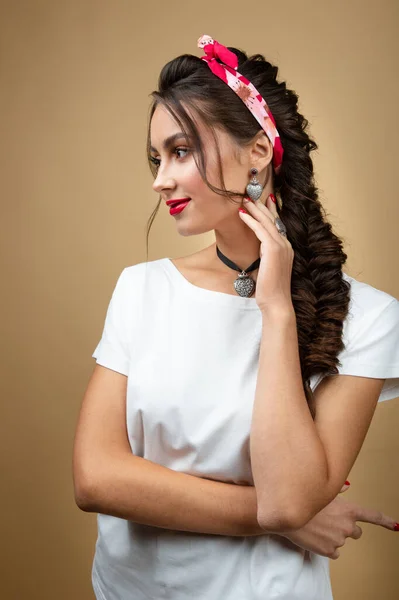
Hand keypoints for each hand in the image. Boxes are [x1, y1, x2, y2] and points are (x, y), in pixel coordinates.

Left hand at [238, 194, 293, 312]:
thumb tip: (259, 251)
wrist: (277, 302)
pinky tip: (241, 214)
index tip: (266, 199)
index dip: (272, 210)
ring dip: (254, 209)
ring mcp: (281, 246)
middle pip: (273, 219)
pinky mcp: (273, 249)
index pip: (278, 225)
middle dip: (261, 205)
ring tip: (243, 200)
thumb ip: (266, 257)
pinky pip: (261, 230)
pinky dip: (251, 221)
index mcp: (286, 248)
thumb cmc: (270, 290)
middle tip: (250, 194)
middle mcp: (286, 244)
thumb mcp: (268, 268)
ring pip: (267, 222)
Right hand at [280, 483, 397, 558]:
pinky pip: (333, 551)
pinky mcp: (329, 551)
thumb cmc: (304, 499)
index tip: (396, 525)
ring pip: (341, 541)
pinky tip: (315, 536)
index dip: (386, 521)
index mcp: (349, 510)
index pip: (373, 516)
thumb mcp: (323, 490)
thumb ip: (338, 491)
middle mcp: (347, 526)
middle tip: (330, 522)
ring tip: (316, 526)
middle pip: (356, 532)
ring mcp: (339, 540)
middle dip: (346, 528)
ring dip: (332, 535)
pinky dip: (325, 546)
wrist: (287, 515)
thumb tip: (346, 486)